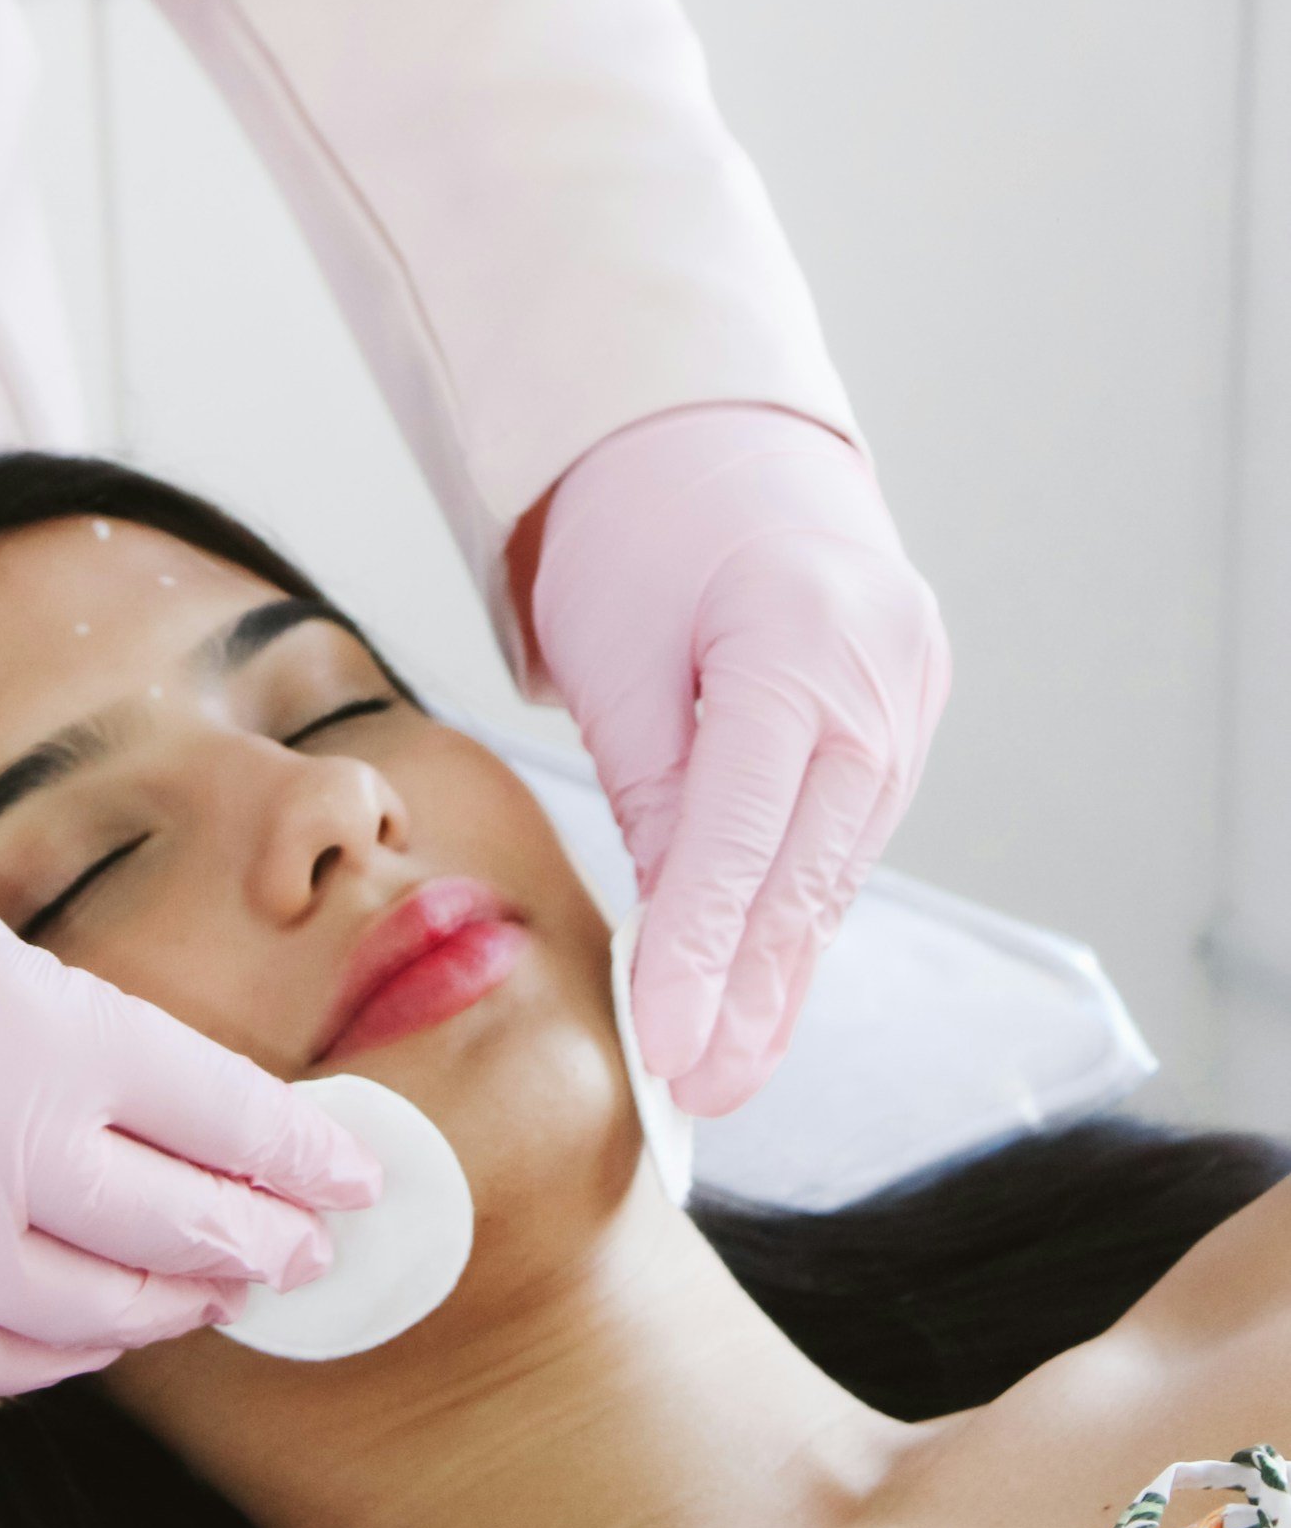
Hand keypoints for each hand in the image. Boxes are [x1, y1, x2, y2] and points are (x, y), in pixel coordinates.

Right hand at [0, 811, 379, 1394]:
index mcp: (50, 1033)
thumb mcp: (1, 962)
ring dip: (166, 1312)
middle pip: (176, 1230)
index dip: (304, 1158)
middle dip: (260, 1245)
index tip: (355, 1181)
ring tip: (209, 1297)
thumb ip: (94, 1059)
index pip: (224, 1117)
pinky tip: (87, 1337)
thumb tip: (204, 1146)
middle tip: (302, 1253)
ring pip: (87, 1318)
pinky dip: (48, 1357)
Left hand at [528, 404, 949, 1114]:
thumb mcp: (618, 659)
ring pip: (835, 863)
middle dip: (755, 991)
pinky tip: (764, 989)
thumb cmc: (638, 532)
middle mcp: (882, 675)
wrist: (709, 436)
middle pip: (812, 866)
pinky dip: (798, 911)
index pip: (747, 833)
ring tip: (725, 1070)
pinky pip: (842, 834)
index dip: (707, 953)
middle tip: (699, 1090)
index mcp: (804, 639)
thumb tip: (679, 951)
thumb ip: (659, 800)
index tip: (667, 1047)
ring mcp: (908, 699)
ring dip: (781, 970)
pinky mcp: (901, 719)